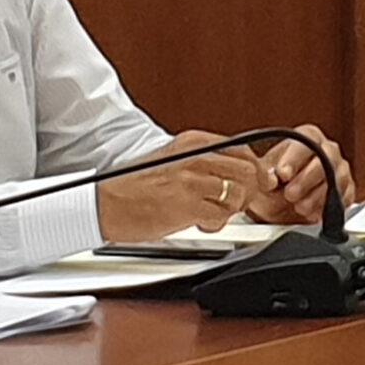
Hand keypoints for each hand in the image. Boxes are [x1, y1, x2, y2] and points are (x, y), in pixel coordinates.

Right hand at [95, 129, 271, 242]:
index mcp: (193, 141)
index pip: (243, 150)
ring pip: (239, 194)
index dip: (256, 170)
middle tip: (235, 204)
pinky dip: (215, 223)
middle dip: (249, 191)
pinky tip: (198, 222)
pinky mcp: (186, 204)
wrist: (103, 203)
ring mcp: (192, 179)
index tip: (260, 183)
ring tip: (209, 213)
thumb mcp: (173, 160)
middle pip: (248, 171)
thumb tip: (240, 173)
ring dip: (230, 209)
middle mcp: (196, 156)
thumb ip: (205, 163)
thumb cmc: (134, 186)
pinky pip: (221, 216)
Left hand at [247, 124, 355, 224]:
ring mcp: (340, 170)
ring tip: (299, 207)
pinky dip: (328, 208)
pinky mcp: (347, 191)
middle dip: (307, 179)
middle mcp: (327, 150)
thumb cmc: (273, 185)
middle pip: (327, 158)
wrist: (280, 207)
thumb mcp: (262, 177)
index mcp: (307, 138)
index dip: (295, 157)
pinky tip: (312, 212)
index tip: (283, 174)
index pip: (307, 139)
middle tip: (290, 194)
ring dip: (317, 197)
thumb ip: (265, 174)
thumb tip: (271, 177)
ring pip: (337, 179)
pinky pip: (344, 198)